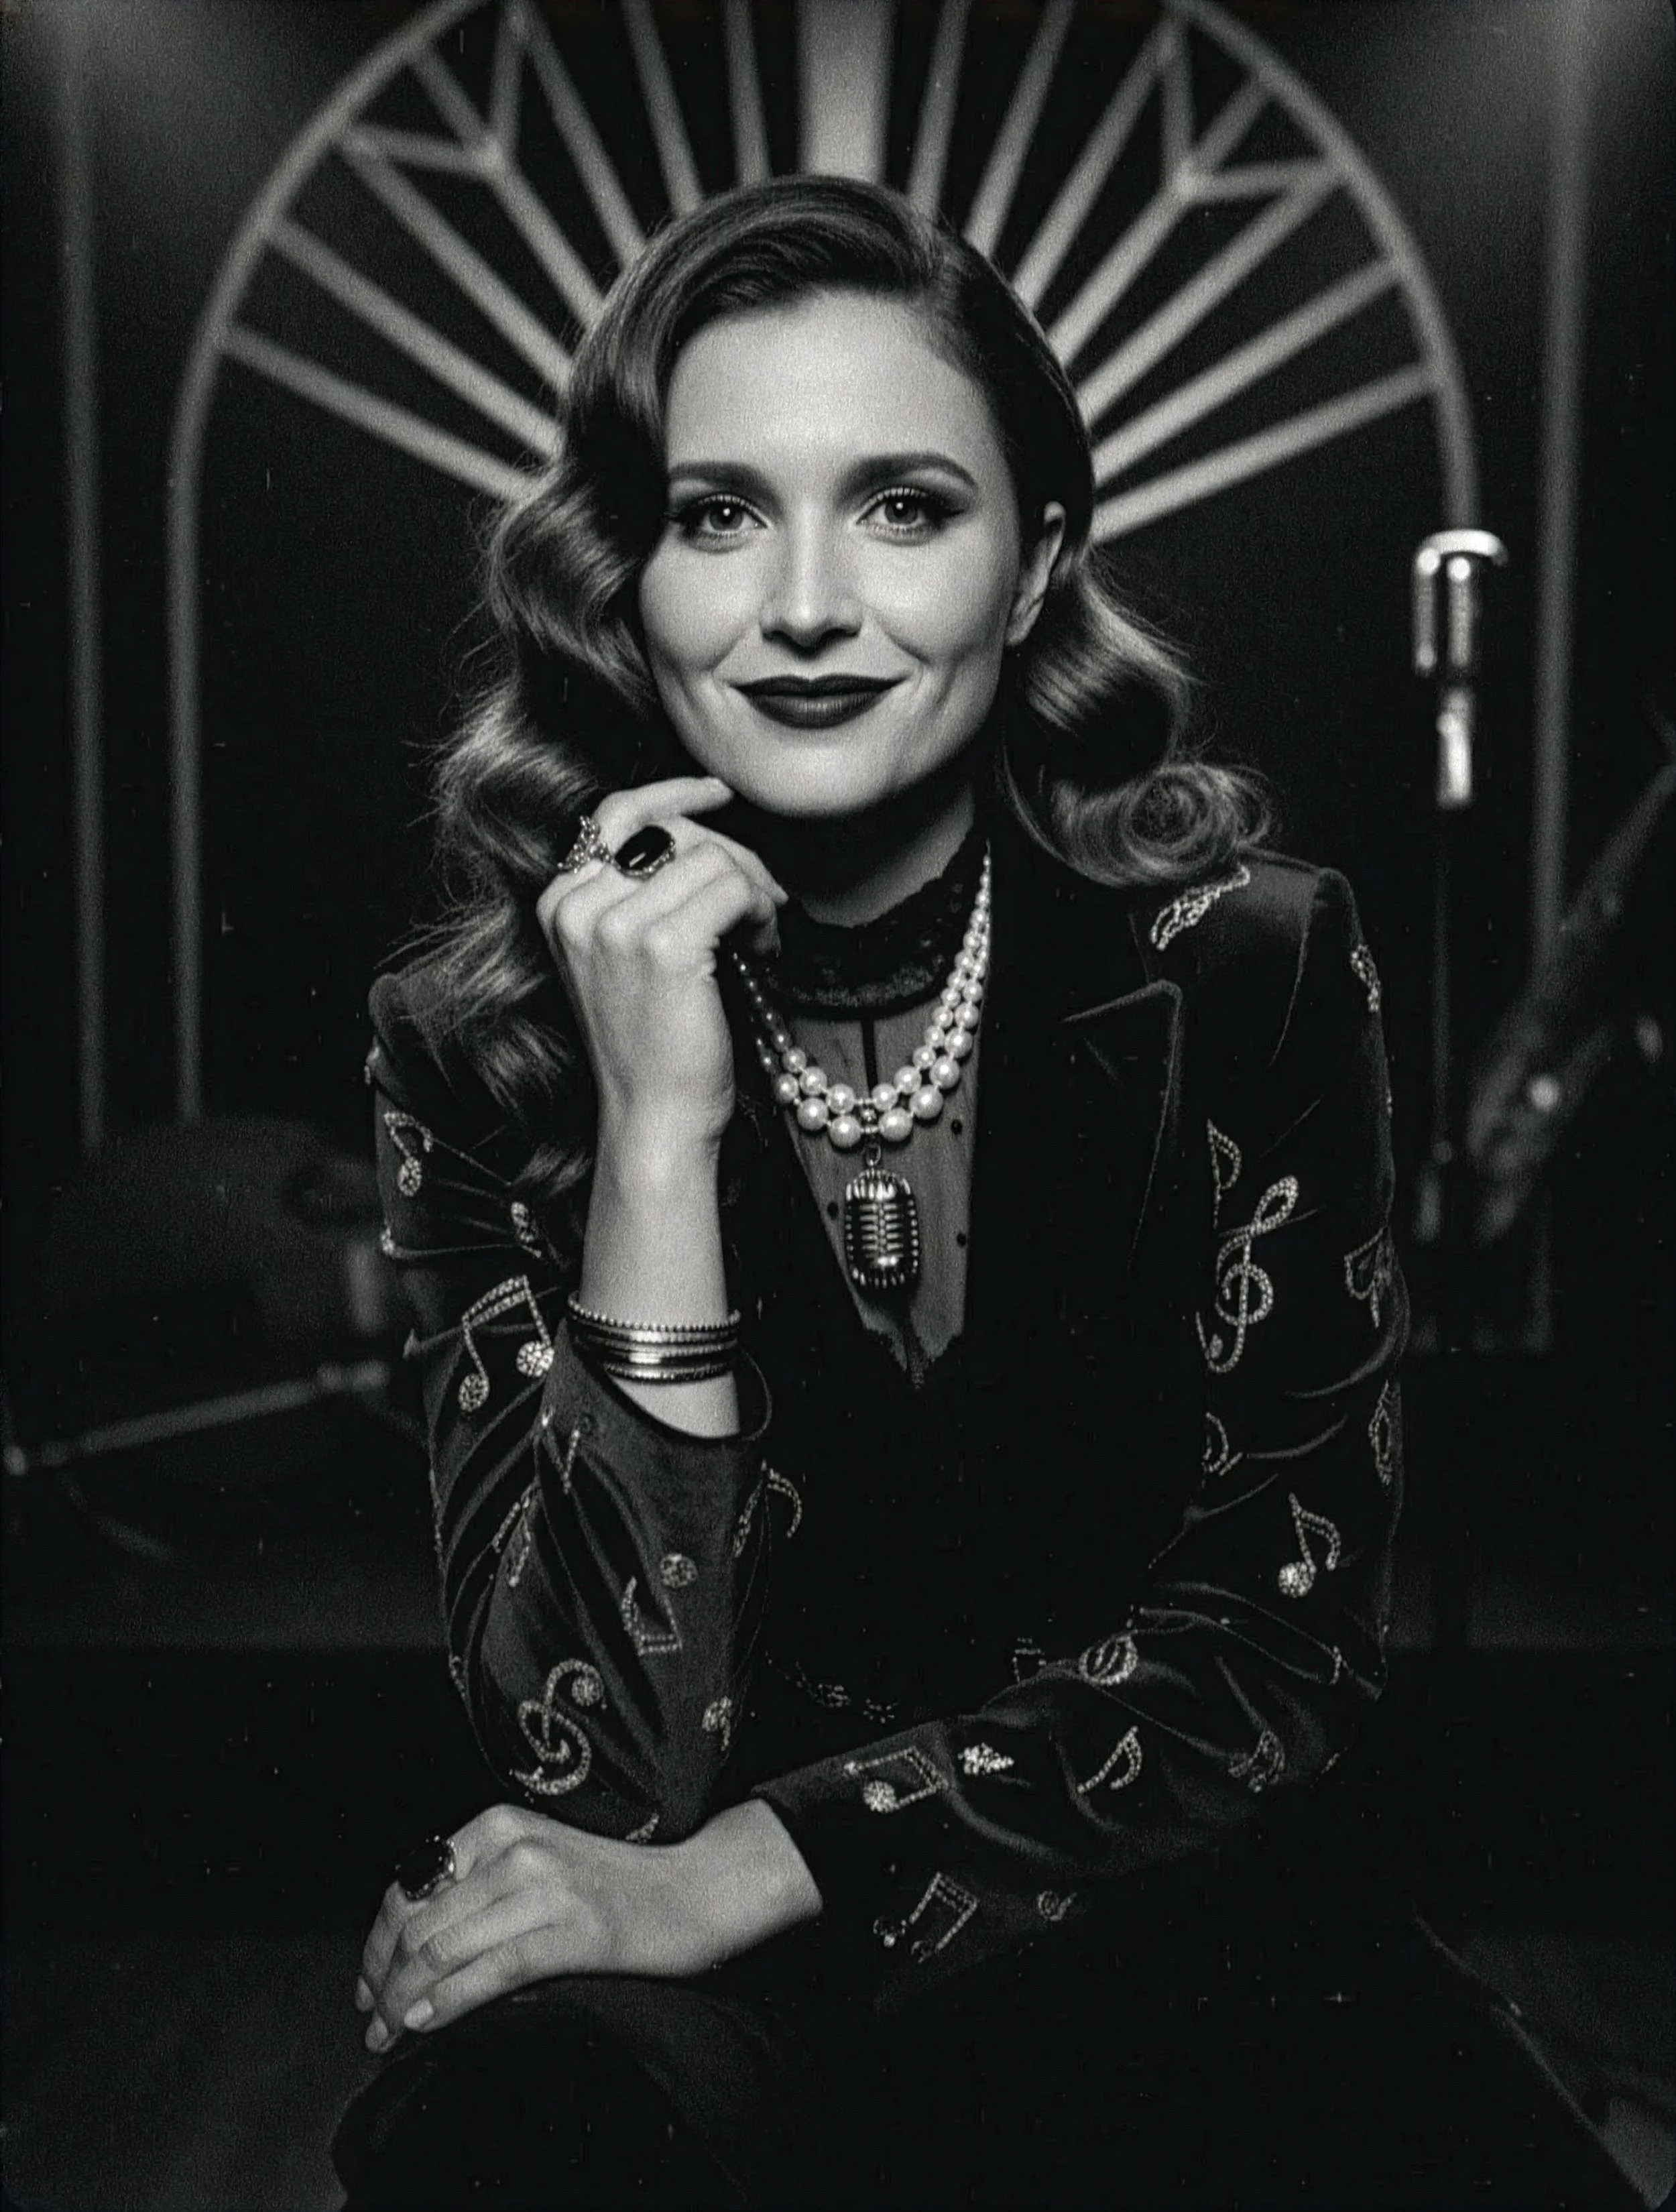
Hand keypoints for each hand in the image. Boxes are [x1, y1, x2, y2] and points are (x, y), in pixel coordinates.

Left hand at [356, 1800, 820, 2049]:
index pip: (409, 1886)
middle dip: (380, 1980)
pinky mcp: (571, 1930)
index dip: (375, 1943)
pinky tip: (426, 2024)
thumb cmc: (614, 1883)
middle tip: (369, 2020)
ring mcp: (543, 1887)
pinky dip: (446, 2003)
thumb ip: (478, 1885)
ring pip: (441, 1951)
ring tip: (388, 2033)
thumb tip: (409, 1943)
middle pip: (416, 1923)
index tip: (365, 1982)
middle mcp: (514, 1848)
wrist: (693, 1888)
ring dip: (402, 2002)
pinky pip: (488, 1972)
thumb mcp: (535, 1859)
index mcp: (498, 1824)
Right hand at [537, 776, 785, 1167]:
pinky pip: (733, 889)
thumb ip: (641, 894)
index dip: (675, 794)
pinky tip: (763, 953)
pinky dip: (762, 914)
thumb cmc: (652, 1045)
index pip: (618, 814)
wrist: (653, 1118)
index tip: (721, 793)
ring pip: (711, 858)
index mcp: (560, 903)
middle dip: (732, 858)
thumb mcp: (626, 957)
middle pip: (673, 831)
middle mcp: (577, 906)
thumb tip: (706, 833)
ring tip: (759, 941)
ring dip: (752, 893)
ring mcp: (615, 925)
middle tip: (765, 904)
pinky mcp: (663, 946)